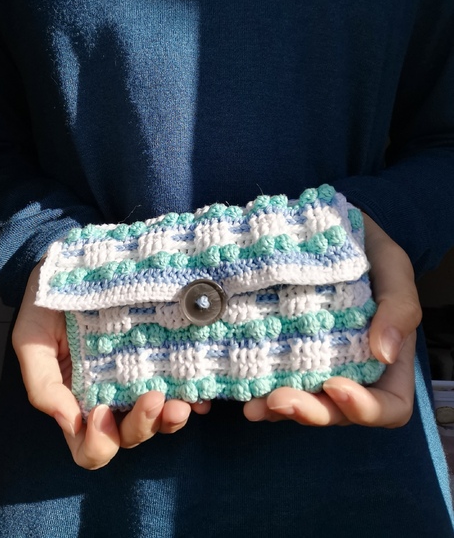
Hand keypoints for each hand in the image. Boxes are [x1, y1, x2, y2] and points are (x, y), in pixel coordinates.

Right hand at [12, 261, 209, 469]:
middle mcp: (112, 396)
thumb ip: (42, 383)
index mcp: (79, 400)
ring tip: (182, 403)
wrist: (75, 266)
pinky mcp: (161, 358)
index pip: (90, 445)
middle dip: (142, 426)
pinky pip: (182, 389)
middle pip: (130, 436)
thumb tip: (70, 423)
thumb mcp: (31, 339)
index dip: (98, 442)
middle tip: (153, 398)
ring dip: (171, 419)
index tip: (102, 411)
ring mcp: (139, 379)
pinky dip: (193, 398)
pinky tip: (200, 395)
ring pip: (159, 419)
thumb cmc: (49, 303)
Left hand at [244, 213, 421, 427]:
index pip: (388, 406)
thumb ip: (400, 306)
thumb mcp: (392, 267)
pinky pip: (275, 383)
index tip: (336, 384)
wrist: (328, 229)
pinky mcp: (286, 354)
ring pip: (303, 406)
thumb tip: (385, 354)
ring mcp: (316, 366)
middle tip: (280, 399)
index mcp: (386, 360)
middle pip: (337, 413)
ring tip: (254, 405)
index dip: (365, 409)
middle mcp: (352, 371)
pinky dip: (260, 393)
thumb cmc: (367, 250)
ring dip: (279, 411)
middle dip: (311, 412)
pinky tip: (242, 392)